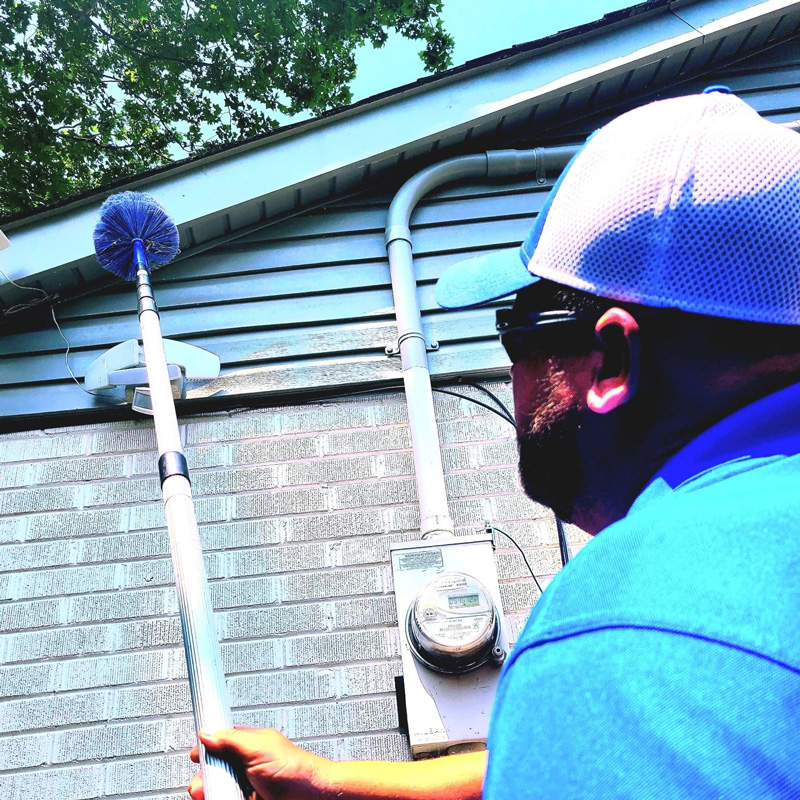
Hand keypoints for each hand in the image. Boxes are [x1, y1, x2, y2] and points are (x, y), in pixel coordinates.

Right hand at [188, 727, 330, 799]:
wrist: (310, 797)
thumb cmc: (293, 768)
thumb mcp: (258, 748)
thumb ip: (231, 740)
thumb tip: (207, 732)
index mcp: (250, 744)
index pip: (222, 742)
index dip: (207, 750)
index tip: (194, 757)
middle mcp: (248, 764)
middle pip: (216, 769)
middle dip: (204, 777)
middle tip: (199, 786)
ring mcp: (248, 785)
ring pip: (220, 788)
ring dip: (210, 792)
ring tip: (207, 795)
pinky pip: (228, 798)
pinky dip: (221, 798)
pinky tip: (219, 798)